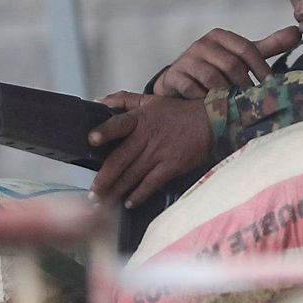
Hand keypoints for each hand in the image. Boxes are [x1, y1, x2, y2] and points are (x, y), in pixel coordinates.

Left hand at [88, 91, 212, 207]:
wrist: (210, 121)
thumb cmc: (179, 112)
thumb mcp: (151, 100)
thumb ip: (124, 100)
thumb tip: (100, 101)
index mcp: (140, 119)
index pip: (119, 124)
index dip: (105, 131)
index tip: (91, 139)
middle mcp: (147, 137)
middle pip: (120, 159)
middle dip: (103, 179)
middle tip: (93, 192)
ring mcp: (159, 153)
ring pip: (132, 175)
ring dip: (116, 190)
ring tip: (104, 200)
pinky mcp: (171, 166)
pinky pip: (151, 184)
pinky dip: (139, 195)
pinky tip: (129, 202)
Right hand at [153, 26, 301, 98]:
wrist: (180, 82)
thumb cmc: (218, 68)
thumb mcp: (242, 56)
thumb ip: (269, 46)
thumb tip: (297, 32)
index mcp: (220, 36)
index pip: (246, 49)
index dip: (260, 68)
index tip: (271, 86)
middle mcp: (202, 44)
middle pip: (231, 64)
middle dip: (244, 85)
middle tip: (254, 102)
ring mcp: (186, 60)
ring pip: (213, 79)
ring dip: (226, 95)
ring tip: (235, 106)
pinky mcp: (174, 77)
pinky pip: (193, 90)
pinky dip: (205, 101)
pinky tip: (212, 109)